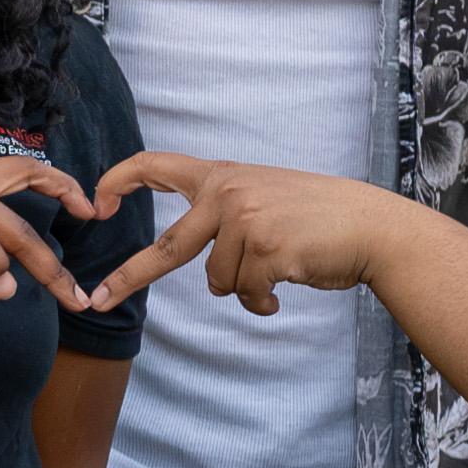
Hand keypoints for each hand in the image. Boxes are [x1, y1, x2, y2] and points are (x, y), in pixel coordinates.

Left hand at [82, 149, 404, 316]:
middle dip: (128, 277)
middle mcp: (228, 193)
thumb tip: (200, 269)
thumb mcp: (264, 196)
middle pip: (167, 247)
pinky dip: (262, 301)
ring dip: (245, 289)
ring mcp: (246, 221)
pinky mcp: (266, 250)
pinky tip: (286, 286)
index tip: (95, 203)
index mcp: (221, 176)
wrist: (373, 227)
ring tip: (277, 273)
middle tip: (94, 301)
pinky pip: (246, 294)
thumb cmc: (320, 218)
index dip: (118, 180)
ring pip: (217, 282)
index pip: (154, 165)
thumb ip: (225, 215)